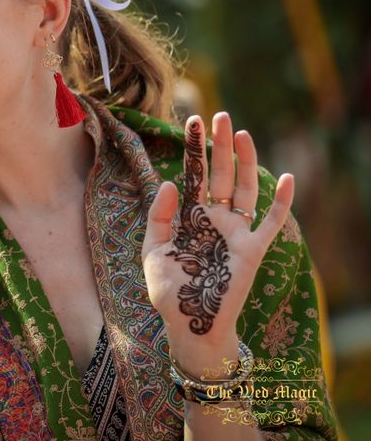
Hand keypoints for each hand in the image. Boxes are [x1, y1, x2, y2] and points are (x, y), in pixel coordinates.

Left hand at [141, 113, 294, 372]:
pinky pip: (270, 222)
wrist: (187, 326)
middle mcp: (215, 220)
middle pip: (221, 174)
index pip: (194, 176)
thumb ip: (159, 217)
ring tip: (240, 132)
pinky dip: (281, 200)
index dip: (195, 149)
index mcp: (190, 218)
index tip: (193, 120)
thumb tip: (172, 182)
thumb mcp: (153, 250)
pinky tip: (286, 176)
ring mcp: (236, 233)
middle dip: (219, 145)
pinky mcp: (252, 249)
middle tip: (219, 115)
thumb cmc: (168, 292)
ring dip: (245, 161)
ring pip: (245, 189)